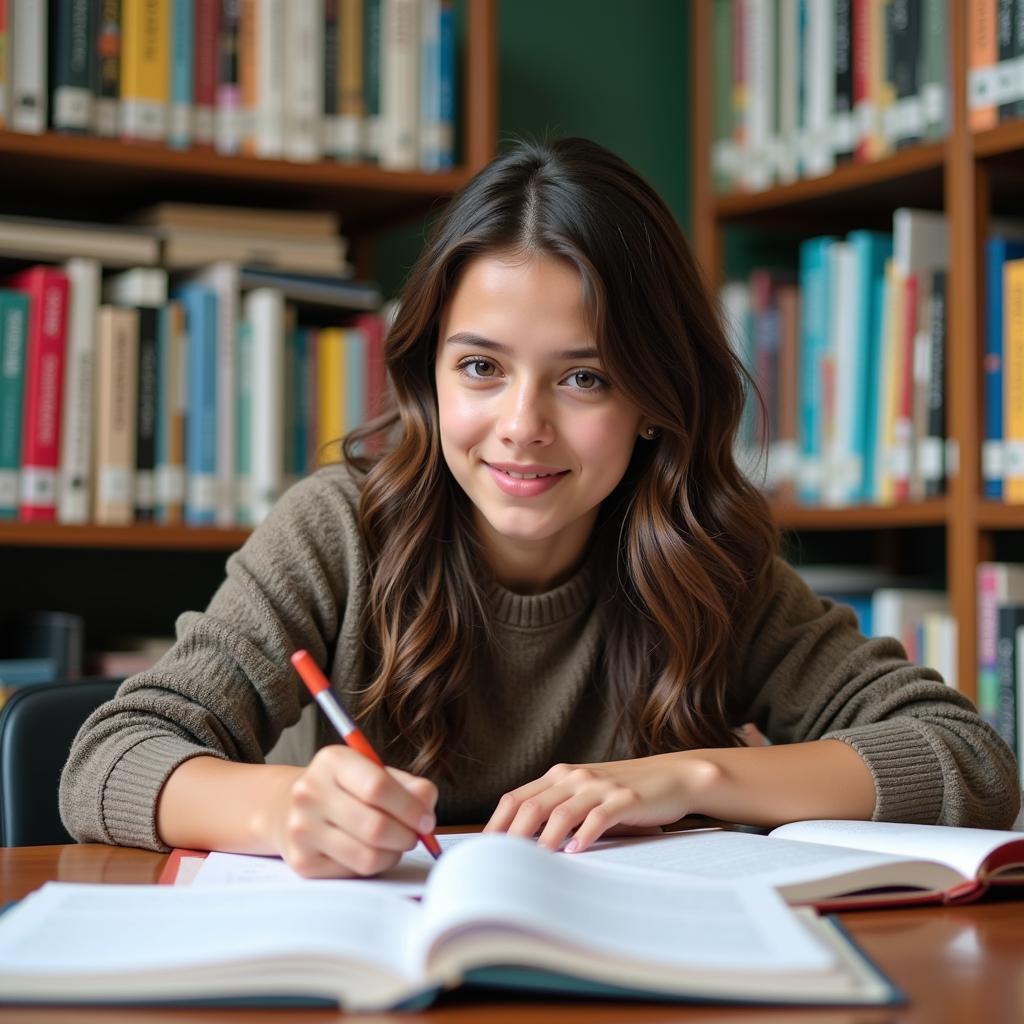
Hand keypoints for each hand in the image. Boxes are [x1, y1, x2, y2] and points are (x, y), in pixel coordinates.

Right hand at [267, 745, 437, 877]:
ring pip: (367, 856)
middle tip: (416, 835)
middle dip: (407, 836)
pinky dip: (374, 865)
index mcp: (332, 761)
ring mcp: (302, 829)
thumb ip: (407, 785)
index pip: (378, 787)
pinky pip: (353, 872)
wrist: (287, 806)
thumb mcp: (372, 771)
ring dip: (393, 854)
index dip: (410, 807)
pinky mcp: (302, 862)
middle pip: (375, 827)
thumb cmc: (344, 788)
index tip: (427, 819)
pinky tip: (371, 851)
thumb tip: (427, 806)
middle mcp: (310, 793)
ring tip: (395, 843)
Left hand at [483, 753, 717, 853]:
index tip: (483, 850)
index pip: (516, 798)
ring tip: (534, 863)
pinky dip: (584, 835)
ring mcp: (599, 786)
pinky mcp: (624, 798)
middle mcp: (574, 776)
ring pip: (561, 812)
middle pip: (532, 806)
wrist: (671, 777)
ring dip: (545, 839)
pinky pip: (599, 817)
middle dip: (512, 837)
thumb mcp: (585, 795)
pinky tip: (576, 852)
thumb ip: (557, 810)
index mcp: (559, 775)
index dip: (496, 824)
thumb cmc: (623, 793)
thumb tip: (521, 845)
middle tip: (500, 864)